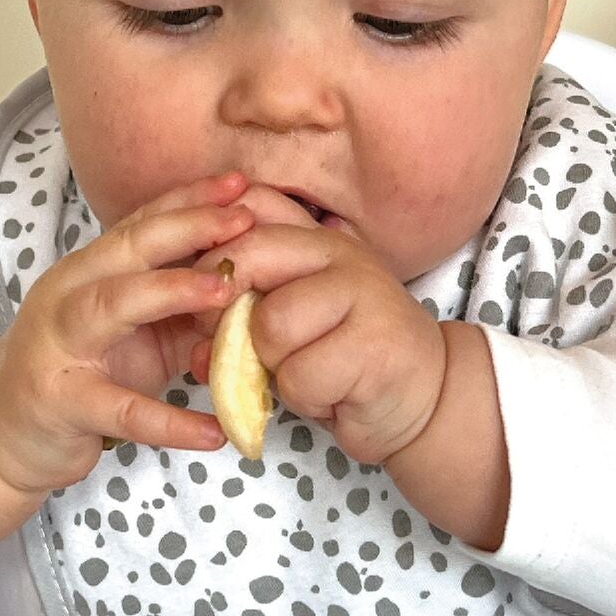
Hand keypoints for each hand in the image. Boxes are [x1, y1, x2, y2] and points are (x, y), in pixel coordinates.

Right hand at [0, 174, 255, 497]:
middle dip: (188, 227)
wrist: (2, 430)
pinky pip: (121, 410)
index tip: (241, 183)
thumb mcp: (137, 335)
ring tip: (227, 294)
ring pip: (113, 304)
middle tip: (244, 219)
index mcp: (91, 270)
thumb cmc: (80, 372)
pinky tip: (212, 432)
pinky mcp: (63, 403)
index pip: (143, 223)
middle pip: (129, 247)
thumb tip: (254, 292)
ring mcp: (61, 345)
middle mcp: (71, 294)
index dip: (190, 200)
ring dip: (171, 291)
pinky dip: (169, 422)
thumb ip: (186, 311)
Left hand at [191, 213, 447, 465]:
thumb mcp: (294, 319)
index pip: (244, 216)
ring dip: (274, 367)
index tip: (215, 304)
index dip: (212, 260)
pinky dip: (304, 398)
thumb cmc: (344, 360)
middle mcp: (339, 253)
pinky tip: (333, 395)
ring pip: (269, 327)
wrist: (424, 398)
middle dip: (226, 315)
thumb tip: (191, 319)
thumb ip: (249, 302)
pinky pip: (299, 375)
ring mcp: (363, 293)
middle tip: (250, 348)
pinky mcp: (374, 345)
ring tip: (305, 373)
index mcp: (314, 238)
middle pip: (245, 262)